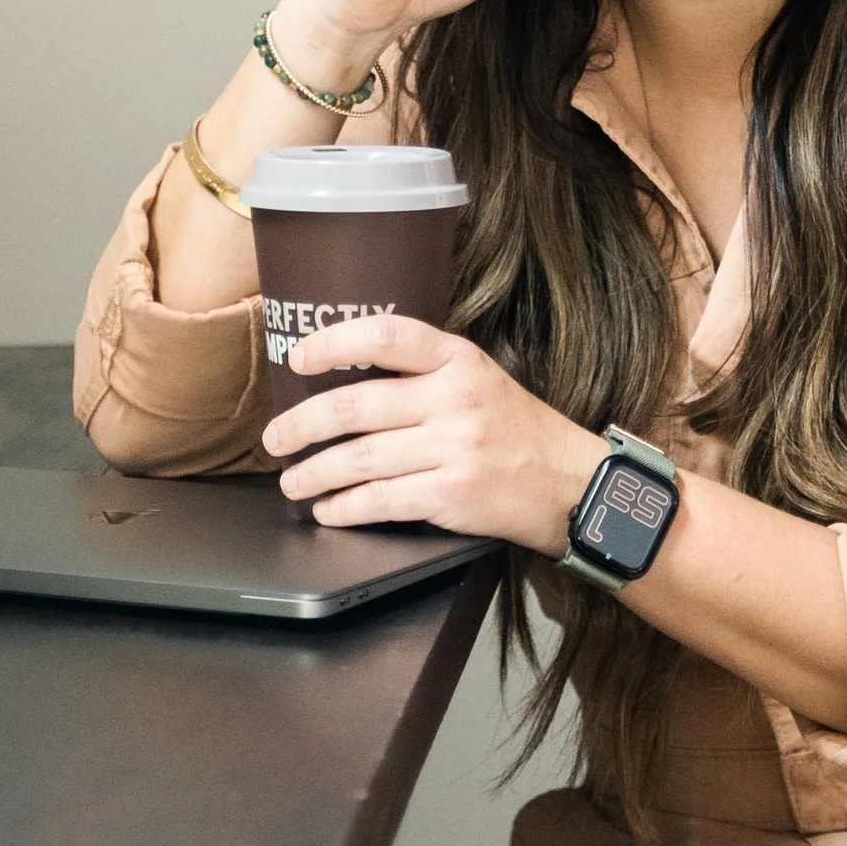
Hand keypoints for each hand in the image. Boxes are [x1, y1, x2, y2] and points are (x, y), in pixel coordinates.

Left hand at [264, 315, 601, 551]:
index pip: (385, 336)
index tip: (299, 359)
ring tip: (293, 480)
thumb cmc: (517, 432)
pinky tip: (329, 510)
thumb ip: (423, 374)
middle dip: (302, 426)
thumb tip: (346, 379)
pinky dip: (344, 508)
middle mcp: (454, 400)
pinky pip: (380, 500)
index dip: (333, 344)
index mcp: (457, 360)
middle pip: (355, 407)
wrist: (570, 484)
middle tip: (276, 439)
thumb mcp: (480, 380)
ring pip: (358, 459)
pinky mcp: (451, 494)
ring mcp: (453, 448)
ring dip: (313, 473)